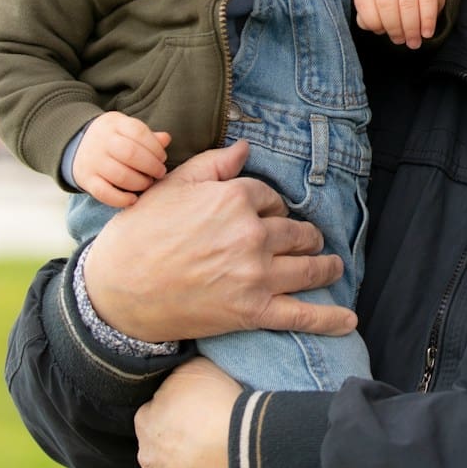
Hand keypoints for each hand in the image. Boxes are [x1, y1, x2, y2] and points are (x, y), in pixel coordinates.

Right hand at [74, 112, 171, 207]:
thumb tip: (166, 139)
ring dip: (140, 183)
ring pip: (120, 175)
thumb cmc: (112, 138)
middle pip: (131, 153)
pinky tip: (133, 199)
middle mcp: (101, 141)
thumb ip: (147, 135)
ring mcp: (93, 161)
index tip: (162, 157)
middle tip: (160, 172)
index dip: (155, 147)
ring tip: (148, 183)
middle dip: (151, 166)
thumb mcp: (126, 129)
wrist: (76, 144)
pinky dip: (121, 199)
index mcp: (115, 124)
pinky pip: (104, 193)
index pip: (138, 132)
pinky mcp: (86, 179)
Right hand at [83, 139, 358, 342]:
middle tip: (309, 242)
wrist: (116, 291)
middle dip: (305, 236)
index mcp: (235, 199)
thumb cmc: (141, 233)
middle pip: (298, 232)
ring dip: (326, 267)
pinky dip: (330, 319)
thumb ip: (215, 164)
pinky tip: (349, 320)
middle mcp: (252, 235)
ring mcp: (256, 275)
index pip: (273, 199)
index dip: (271, 208)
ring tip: (333, 267)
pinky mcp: (253, 311)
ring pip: (309, 268)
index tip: (267, 216)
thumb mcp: (174, 186)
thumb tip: (247, 147)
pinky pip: (302, 316)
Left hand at [136, 357, 240, 467]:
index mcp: (145, 422)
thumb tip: (177, 375)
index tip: (192, 403)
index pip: (152, 411)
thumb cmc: (214, 404)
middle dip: (177, 438)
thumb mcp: (194, 367)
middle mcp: (151, 458)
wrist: (237, 447)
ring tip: (216, 454)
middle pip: (160, 445)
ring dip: (188, 466)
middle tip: (205, 427)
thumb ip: (179, 373)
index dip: (172, 405)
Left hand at [354, 0, 444, 48]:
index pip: (364, 3)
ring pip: (407, 5)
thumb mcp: (375, 4)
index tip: (382, 32)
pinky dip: (427, 21)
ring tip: (413, 42)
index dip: (373, 23)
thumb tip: (371, 27)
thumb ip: (368, 17)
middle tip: (400, 41)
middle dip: (394, 29)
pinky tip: (426, 33)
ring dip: (411, 29)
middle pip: (387, 5)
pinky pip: (427, 1)